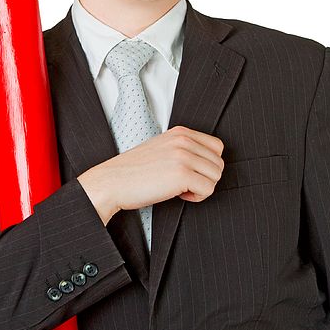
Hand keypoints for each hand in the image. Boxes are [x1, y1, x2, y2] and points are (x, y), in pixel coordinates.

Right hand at [77, 126, 223, 224]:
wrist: (111, 182)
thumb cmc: (133, 171)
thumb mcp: (161, 148)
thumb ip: (183, 149)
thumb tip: (208, 162)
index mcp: (180, 132)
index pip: (217, 147)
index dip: (207, 164)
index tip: (190, 172)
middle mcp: (184, 140)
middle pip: (218, 163)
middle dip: (205, 178)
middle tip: (185, 184)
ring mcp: (183, 156)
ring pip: (216, 177)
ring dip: (201, 188)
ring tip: (181, 189)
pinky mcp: (182, 174)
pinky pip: (208, 190)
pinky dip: (197, 197)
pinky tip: (179, 195)